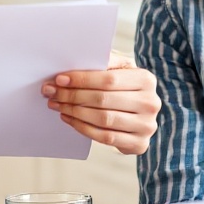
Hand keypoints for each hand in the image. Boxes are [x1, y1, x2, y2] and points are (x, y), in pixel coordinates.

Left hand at [42, 49, 160, 156]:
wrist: (140, 117)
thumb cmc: (124, 89)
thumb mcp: (120, 71)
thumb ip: (104, 63)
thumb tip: (76, 60)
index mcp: (146, 79)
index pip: (109, 79)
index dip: (82, 79)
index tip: (60, 79)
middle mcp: (150, 102)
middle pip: (103, 99)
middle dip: (73, 95)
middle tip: (52, 93)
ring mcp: (146, 125)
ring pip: (103, 119)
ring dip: (74, 112)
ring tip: (58, 105)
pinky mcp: (139, 144)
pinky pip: (105, 137)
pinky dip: (83, 128)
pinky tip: (69, 119)